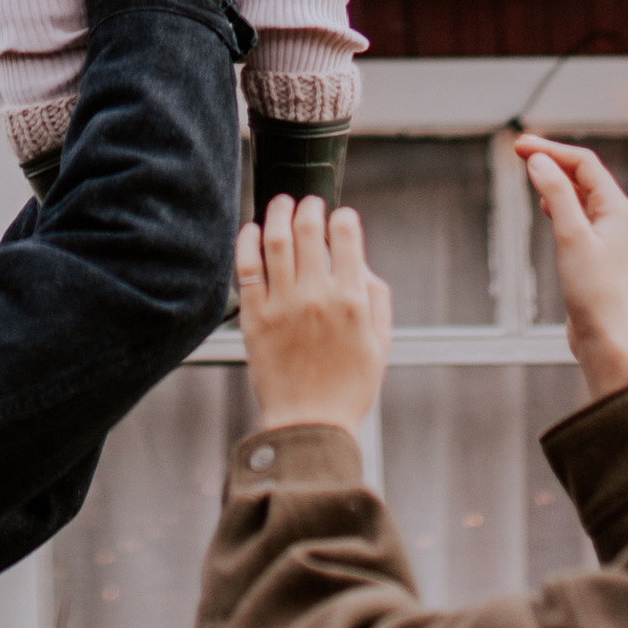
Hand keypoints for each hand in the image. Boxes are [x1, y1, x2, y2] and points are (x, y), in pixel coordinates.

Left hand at [237, 194, 392, 436]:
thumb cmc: (349, 386)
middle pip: (308, 229)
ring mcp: (282, 305)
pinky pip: (246, 268)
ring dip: (278, 212)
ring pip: (275, 239)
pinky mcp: (254, 317)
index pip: (346, 235)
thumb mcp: (381, 341)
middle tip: (309, 203)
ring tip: (282, 204)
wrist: (310, 423)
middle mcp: (316, 296)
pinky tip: (252, 230)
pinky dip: (247, 241)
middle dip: (310, 207)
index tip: (340, 216)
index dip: (343, 217)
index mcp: (351, 299)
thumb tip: (359, 259)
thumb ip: (375, 295)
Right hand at [515, 139, 627, 400]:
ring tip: (530, 170)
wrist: (604, 336)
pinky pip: (577, 213)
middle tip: (519, 151)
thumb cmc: (592, 290)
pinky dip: (559, 202)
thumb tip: (539, 160)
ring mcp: (606, 234)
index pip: (584, 162)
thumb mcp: (570, 236)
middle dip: (552, 159)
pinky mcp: (594, 251)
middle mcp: (616, 217)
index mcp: (617, 208)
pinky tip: (545, 205)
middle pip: (583, 174)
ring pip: (579, 193)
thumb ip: (556, 194)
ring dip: (555, 179)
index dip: (552, 149)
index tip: (520, 145)